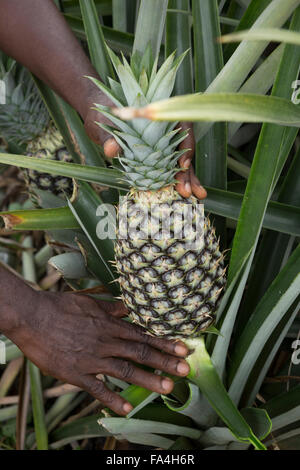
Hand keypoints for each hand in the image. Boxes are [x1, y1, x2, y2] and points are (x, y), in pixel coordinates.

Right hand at [7, 291, 189, 415]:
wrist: (32, 317)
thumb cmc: (60, 306)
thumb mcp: (90, 302)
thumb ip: (112, 307)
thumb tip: (131, 305)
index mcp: (109, 324)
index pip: (143, 334)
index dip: (164, 342)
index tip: (182, 348)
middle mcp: (105, 342)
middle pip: (140, 352)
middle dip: (164, 361)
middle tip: (185, 369)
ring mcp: (92, 359)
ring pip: (125, 370)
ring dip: (148, 379)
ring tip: (168, 387)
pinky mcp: (76, 374)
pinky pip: (97, 389)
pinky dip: (112, 400)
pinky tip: (127, 410)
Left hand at [85, 98, 206, 199]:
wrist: (103, 119)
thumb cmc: (108, 115)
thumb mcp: (107, 123)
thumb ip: (110, 136)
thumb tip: (110, 149)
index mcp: (162, 115)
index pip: (182, 127)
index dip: (185, 146)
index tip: (182, 164)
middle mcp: (170, 129)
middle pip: (184, 150)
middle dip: (187, 172)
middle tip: (186, 191)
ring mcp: (167, 145)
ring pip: (182, 162)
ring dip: (188, 180)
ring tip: (196, 197)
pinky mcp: (161, 158)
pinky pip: (172, 170)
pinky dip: (178, 182)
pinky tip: (185, 196)